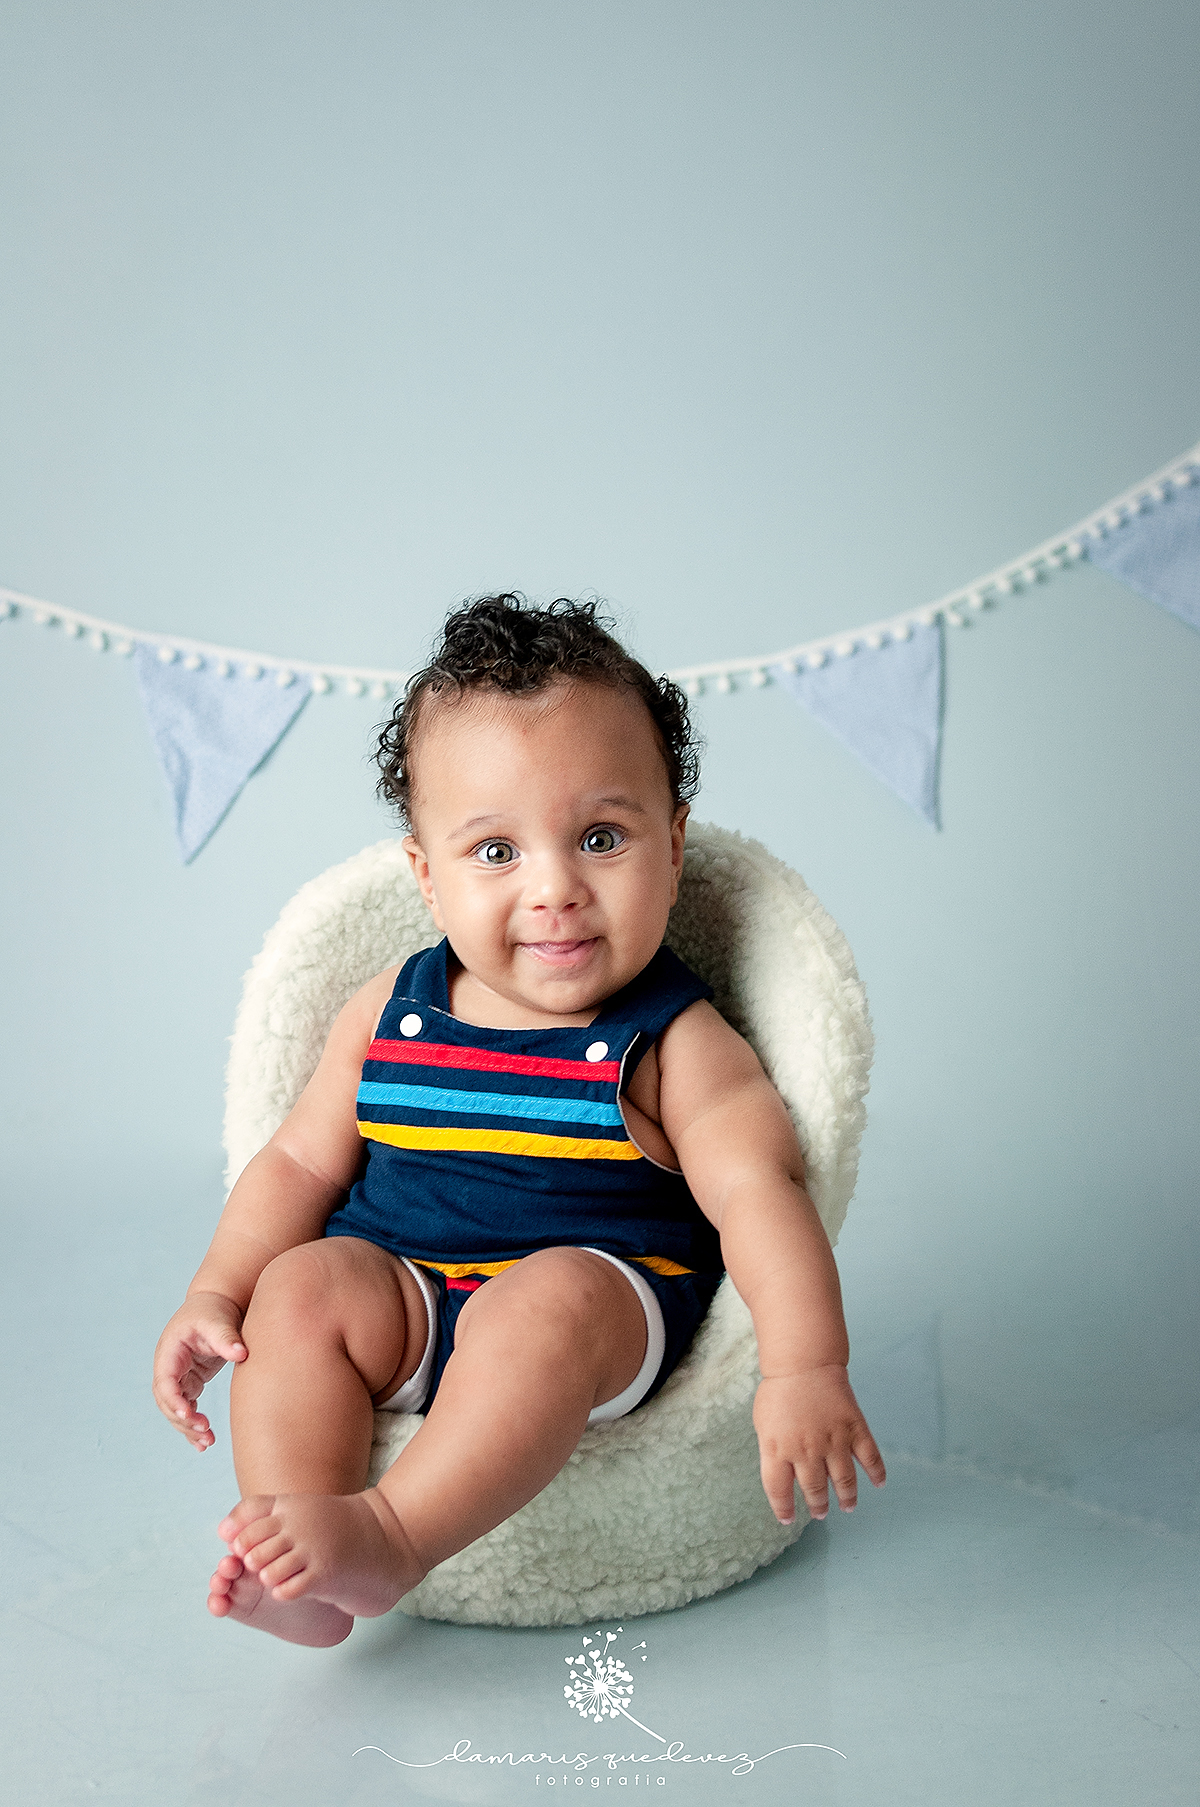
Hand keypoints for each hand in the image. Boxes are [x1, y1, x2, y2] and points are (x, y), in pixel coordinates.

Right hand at [153, 1293, 247, 1450]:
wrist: (217, 1303)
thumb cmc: (214, 1310)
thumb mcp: (218, 1321)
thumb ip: (227, 1337)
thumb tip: (242, 1353)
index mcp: (170, 1352)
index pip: (165, 1382)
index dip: (174, 1400)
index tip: (189, 1414)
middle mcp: (169, 1367)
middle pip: (168, 1402)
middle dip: (183, 1420)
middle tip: (206, 1433)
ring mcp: (179, 1376)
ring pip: (176, 1410)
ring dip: (188, 1428)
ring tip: (208, 1442)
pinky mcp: (191, 1382)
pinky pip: (187, 1408)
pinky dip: (193, 1425)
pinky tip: (204, 1442)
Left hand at [752, 1363, 885, 1524]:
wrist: (803, 1362)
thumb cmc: (778, 1391)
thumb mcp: (763, 1424)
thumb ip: (772, 1452)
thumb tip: (783, 1475)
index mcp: (777, 1450)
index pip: (779, 1491)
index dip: (783, 1509)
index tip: (788, 1519)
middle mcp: (806, 1451)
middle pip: (814, 1490)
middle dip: (818, 1506)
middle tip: (821, 1513)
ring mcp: (833, 1441)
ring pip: (844, 1481)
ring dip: (847, 1498)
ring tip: (847, 1506)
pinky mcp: (854, 1429)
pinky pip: (870, 1457)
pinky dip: (877, 1473)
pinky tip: (879, 1484)